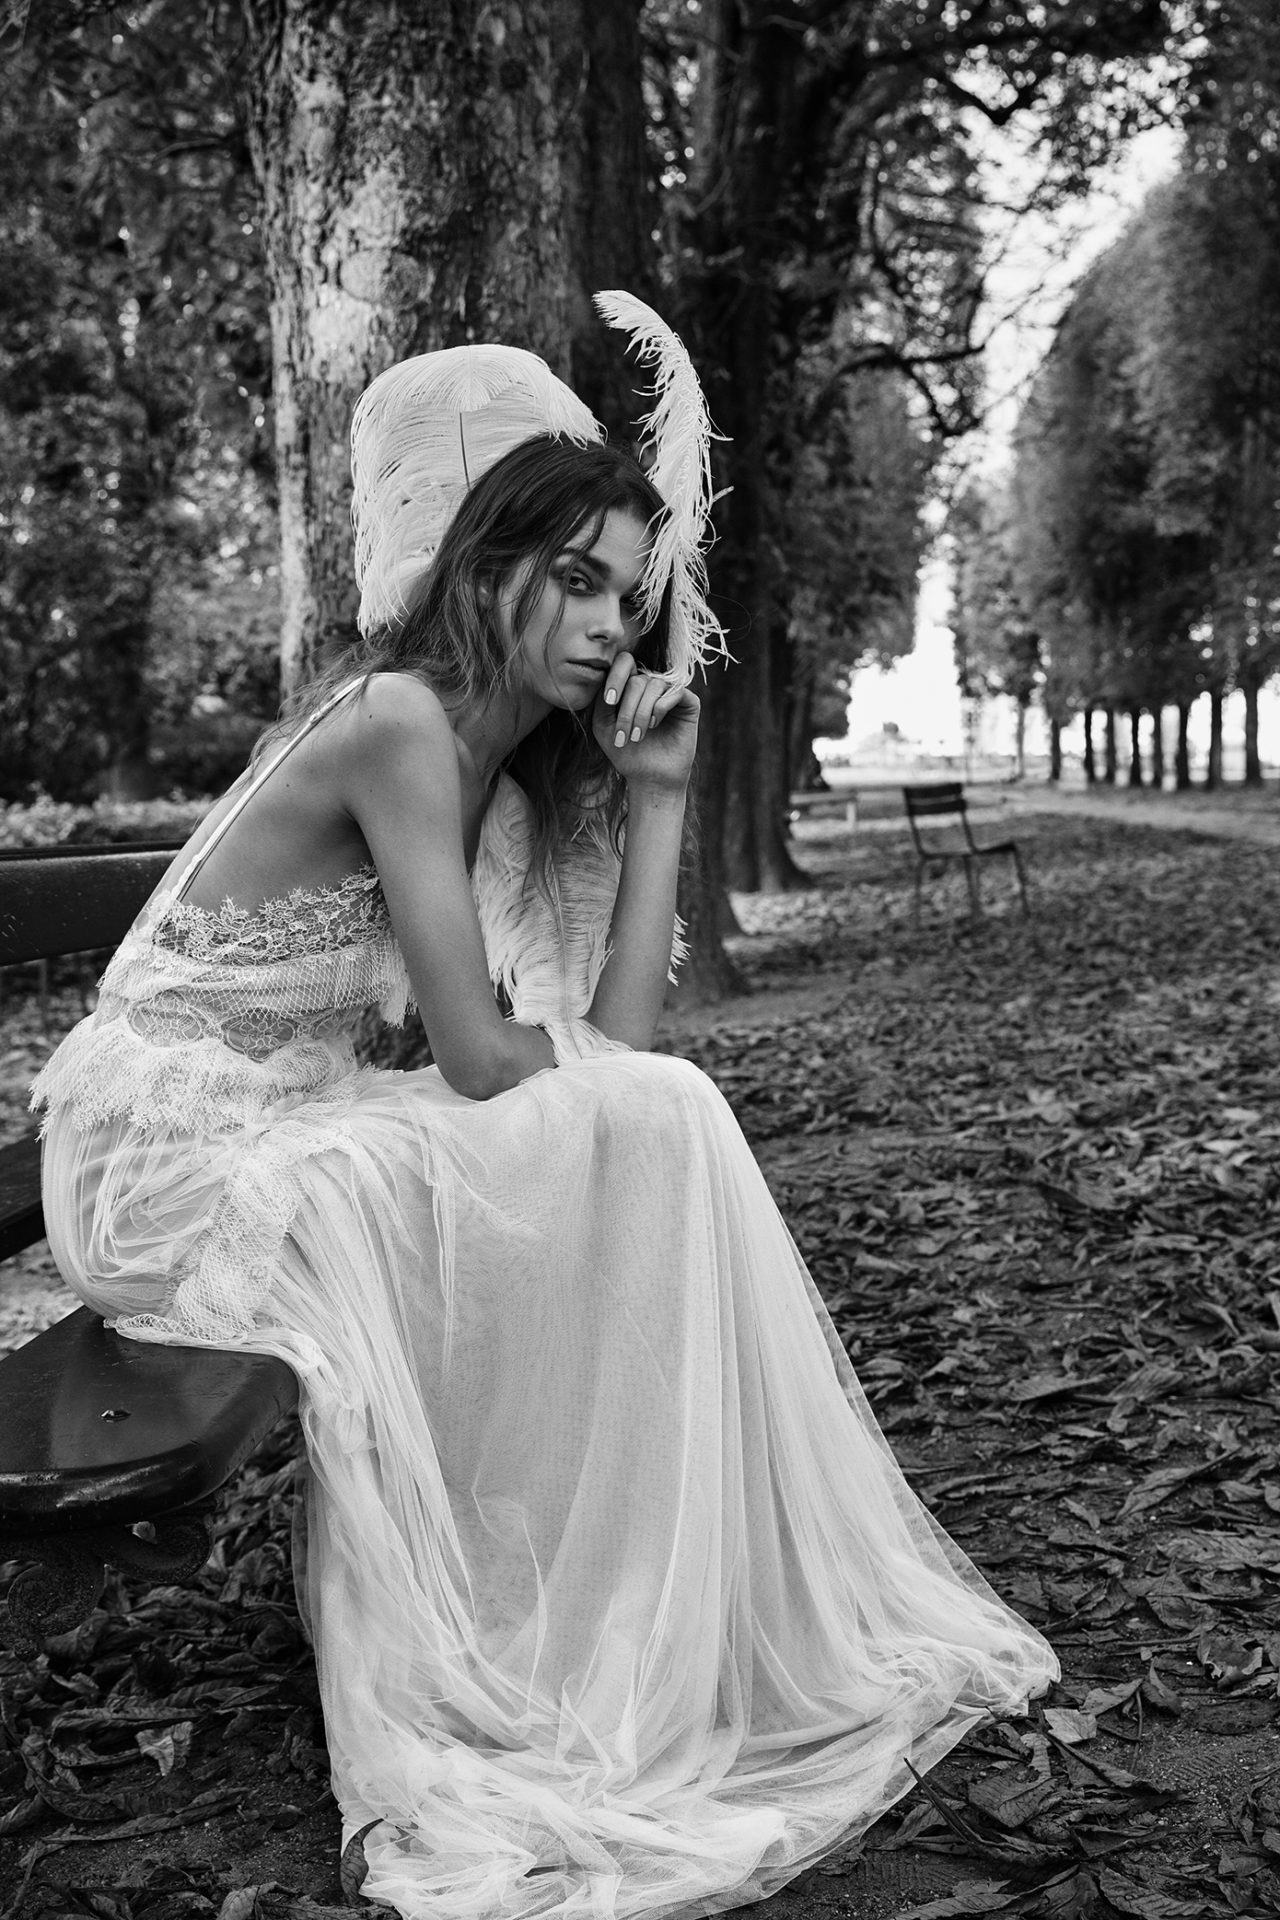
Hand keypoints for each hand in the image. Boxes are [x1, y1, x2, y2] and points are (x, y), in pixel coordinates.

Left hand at [592, 654, 698, 792]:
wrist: (651, 778)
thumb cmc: (627, 752)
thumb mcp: (604, 725)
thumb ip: (601, 700)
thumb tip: (609, 674)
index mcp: (631, 687)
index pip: (625, 663)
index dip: (615, 677)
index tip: (608, 701)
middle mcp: (652, 686)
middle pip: (637, 679)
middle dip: (627, 709)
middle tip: (624, 736)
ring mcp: (671, 693)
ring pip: (655, 684)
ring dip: (642, 712)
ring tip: (638, 735)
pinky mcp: (689, 703)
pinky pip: (675, 692)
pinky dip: (661, 707)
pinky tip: (655, 724)